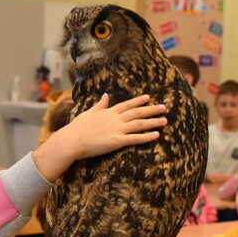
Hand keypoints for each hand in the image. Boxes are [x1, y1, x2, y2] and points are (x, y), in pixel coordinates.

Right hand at [33, 94, 165, 180]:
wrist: (72, 140)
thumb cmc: (77, 128)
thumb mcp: (88, 113)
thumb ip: (99, 105)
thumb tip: (105, 95)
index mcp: (108, 112)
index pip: (127, 105)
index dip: (139, 101)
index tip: (149, 98)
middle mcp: (115, 119)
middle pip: (137, 113)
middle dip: (152, 110)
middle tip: (164, 107)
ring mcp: (117, 129)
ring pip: (140, 124)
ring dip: (153, 122)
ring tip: (165, 120)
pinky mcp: (117, 141)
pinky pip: (136, 138)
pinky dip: (147, 136)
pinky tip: (156, 135)